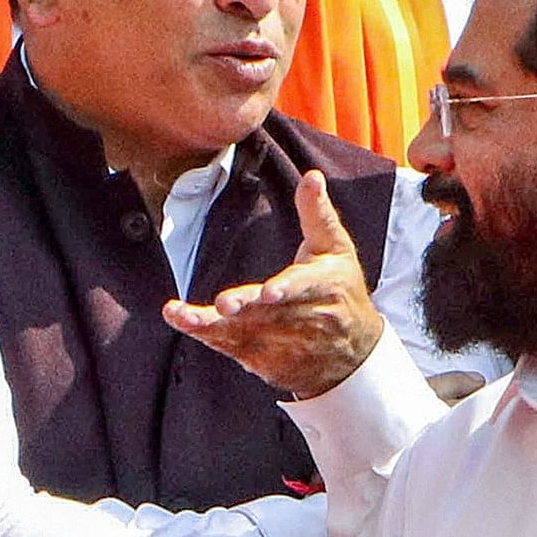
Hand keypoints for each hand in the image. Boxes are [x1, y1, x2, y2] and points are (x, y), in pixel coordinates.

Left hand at [159, 173, 385, 398]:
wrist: (354, 356)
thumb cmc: (342, 291)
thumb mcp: (337, 249)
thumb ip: (318, 214)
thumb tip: (312, 175)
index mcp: (323, 286)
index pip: (304, 287)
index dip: (287, 289)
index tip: (271, 291)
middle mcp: (304, 318)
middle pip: (269, 314)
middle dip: (245, 309)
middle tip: (223, 305)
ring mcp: (284, 345)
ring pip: (245, 334)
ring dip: (212, 327)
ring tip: (182, 316)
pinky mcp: (267, 361)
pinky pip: (233, 349)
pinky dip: (208, 337)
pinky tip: (183, 321)